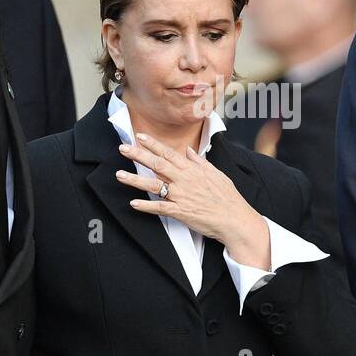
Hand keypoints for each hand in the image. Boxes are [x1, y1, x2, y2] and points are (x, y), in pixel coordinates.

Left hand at [117, 133, 270, 266]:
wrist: (235, 219)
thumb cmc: (228, 197)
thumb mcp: (216, 174)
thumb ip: (200, 162)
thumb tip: (189, 151)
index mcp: (193, 170)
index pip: (169, 153)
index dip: (153, 144)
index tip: (140, 136)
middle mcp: (185, 180)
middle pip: (157, 164)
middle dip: (138, 155)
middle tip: (123, 148)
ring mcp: (181, 196)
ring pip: (154, 185)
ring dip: (135, 180)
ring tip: (119, 175)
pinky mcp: (181, 212)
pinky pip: (160, 208)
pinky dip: (146, 206)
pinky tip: (133, 203)